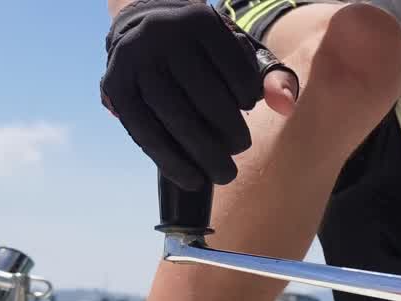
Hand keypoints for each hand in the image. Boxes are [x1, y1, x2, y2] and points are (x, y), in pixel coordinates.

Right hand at [100, 0, 299, 189]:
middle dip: (230, 136)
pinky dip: (169, 160)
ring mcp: (134, 59)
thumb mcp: (242, 54)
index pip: (237, 74)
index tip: (246, 105)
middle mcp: (163, 35)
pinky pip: (144, 131)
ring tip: (223, 174)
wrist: (146, 27)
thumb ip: (272, 77)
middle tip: (241, 150)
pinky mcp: (115, 84)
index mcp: (201, 22)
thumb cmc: (207, 51)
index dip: (247, 98)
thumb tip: (286, 106)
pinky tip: (190, 178)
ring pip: (174, 117)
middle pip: (206, 99)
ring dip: (202, 155)